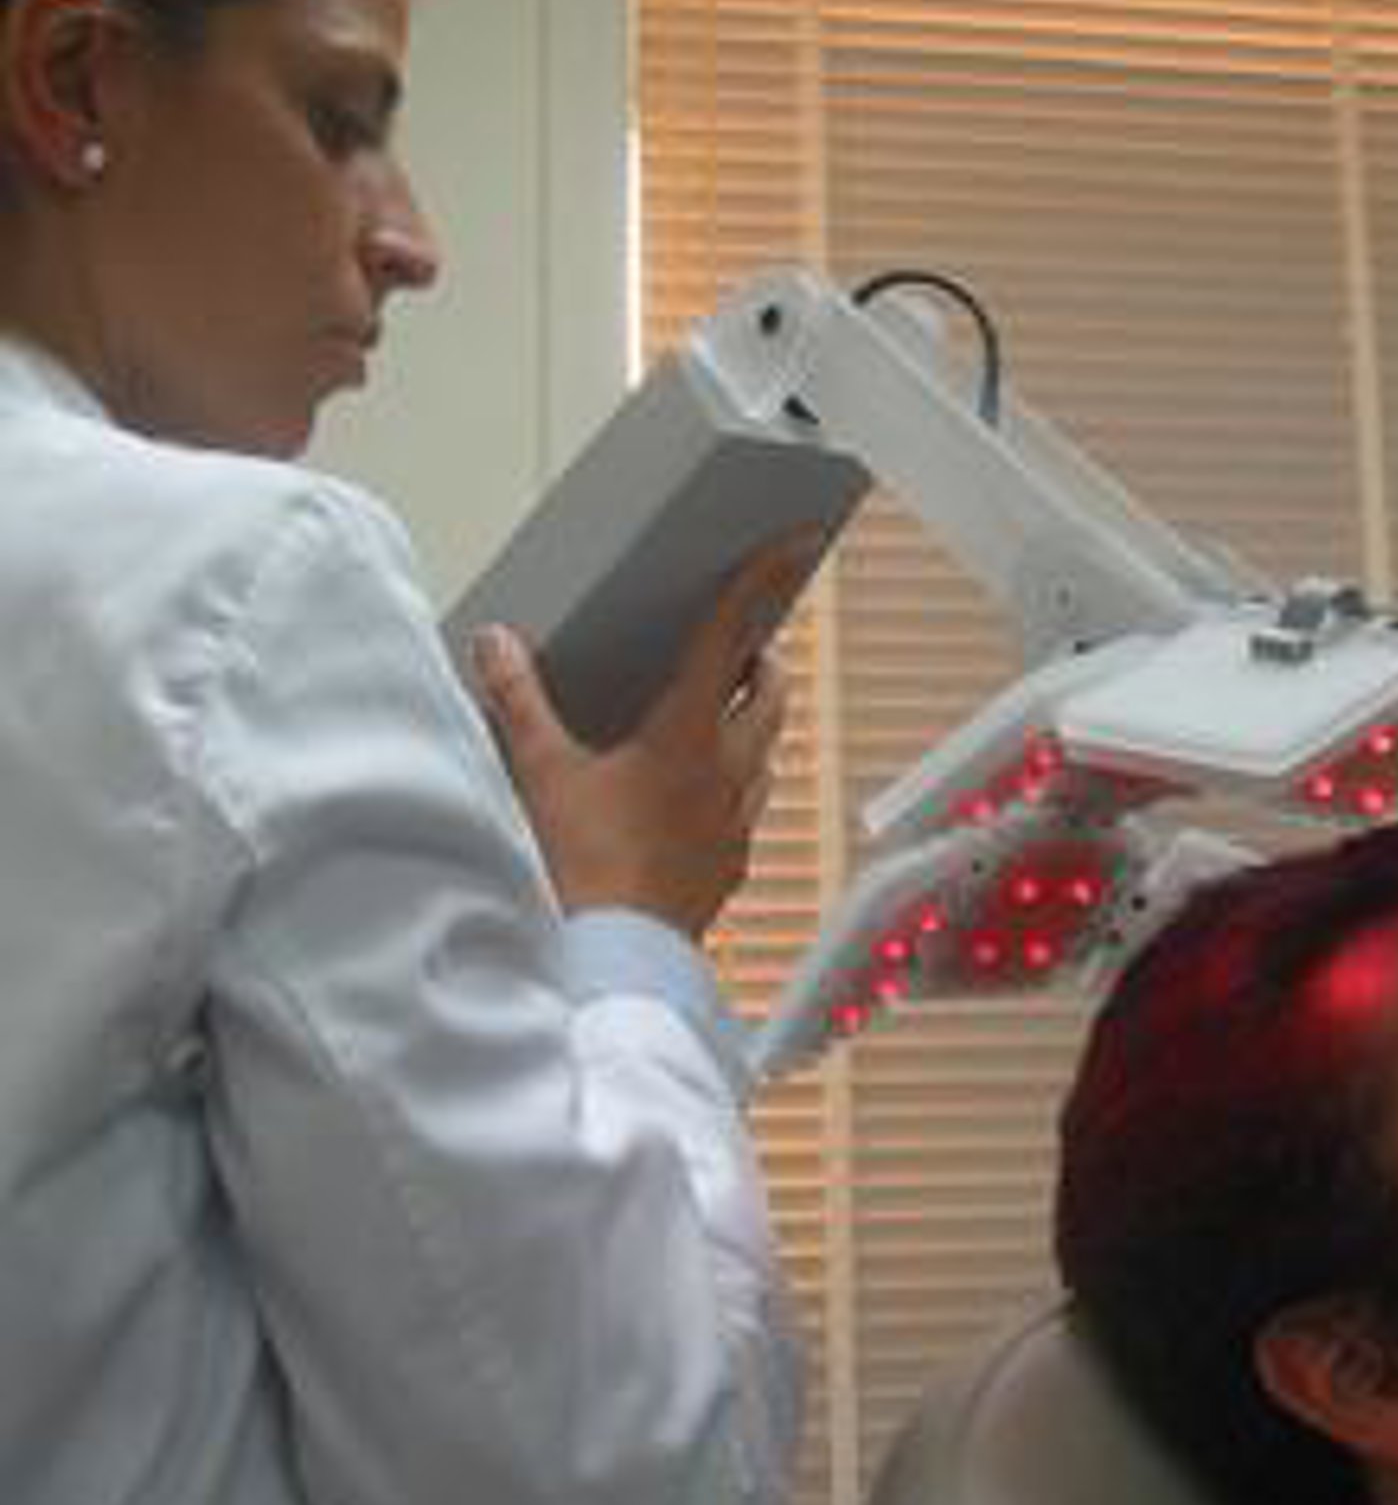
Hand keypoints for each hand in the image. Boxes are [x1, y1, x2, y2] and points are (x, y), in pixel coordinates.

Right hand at [474, 538, 810, 937]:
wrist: (613, 961)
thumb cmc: (580, 870)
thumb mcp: (540, 774)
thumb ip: (518, 700)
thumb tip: (496, 642)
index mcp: (687, 733)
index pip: (731, 636)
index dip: (762, 582)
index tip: (793, 543)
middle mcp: (729, 770)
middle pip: (770, 691)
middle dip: (761, 656)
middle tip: (741, 639)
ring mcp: (737, 820)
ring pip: (767, 749)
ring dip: (754, 718)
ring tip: (723, 708)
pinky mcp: (732, 863)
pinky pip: (750, 804)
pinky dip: (739, 780)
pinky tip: (707, 792)